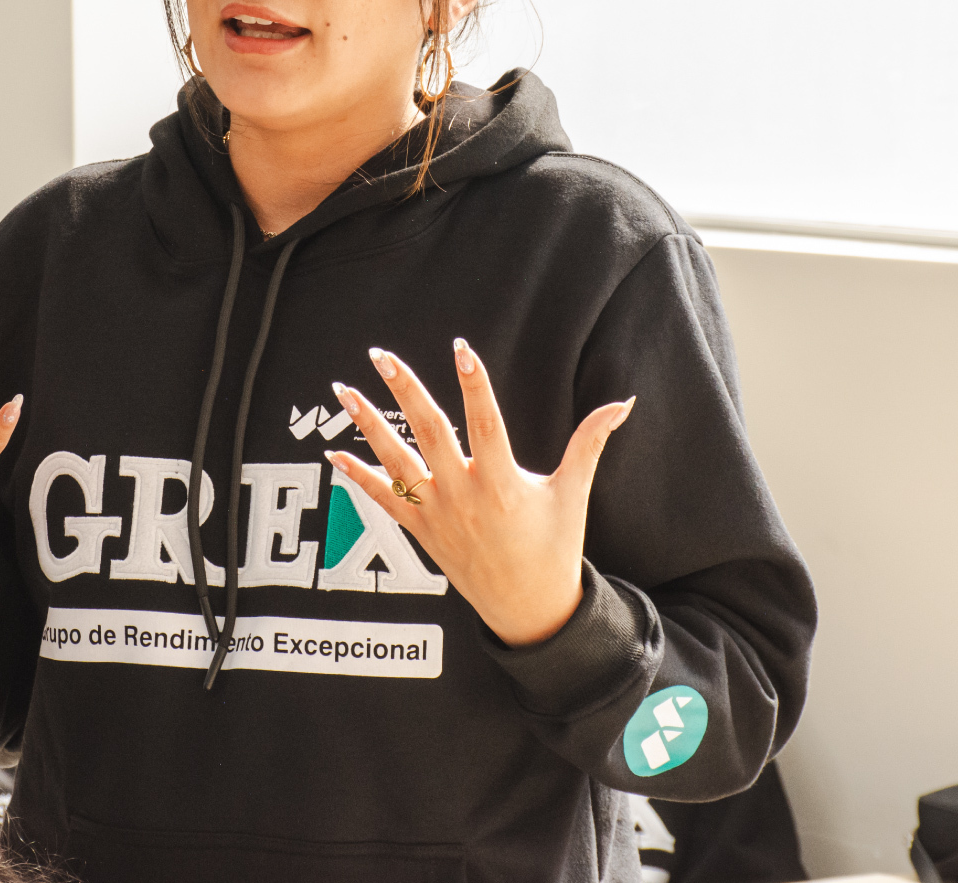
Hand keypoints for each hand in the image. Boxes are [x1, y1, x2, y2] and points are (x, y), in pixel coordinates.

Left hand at [326, 340, 633, 647]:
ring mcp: (437, 514)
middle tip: (381, 355)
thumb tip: (622, 401)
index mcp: (503, 483)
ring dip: (366, 425)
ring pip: (395, 462)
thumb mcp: (574, 493)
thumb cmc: (555, 548)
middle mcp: (464, 496)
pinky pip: (383, 500)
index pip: (485, 423)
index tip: (460, 347)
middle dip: (403, 390)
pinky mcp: (420, 531)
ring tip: (343, 390)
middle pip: (428, 432)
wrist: (529, 611)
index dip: (474, 384)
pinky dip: (358, 477)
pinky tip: (335, 453)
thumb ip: (591, 442)